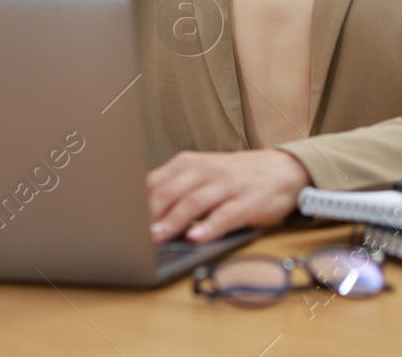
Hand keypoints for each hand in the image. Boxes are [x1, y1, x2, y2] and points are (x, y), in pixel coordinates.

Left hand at [146, 149, 310, 243]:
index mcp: (189, 164)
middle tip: (132, 232)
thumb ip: (173, 188)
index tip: (119, 220)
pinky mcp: (248, 202)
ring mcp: (228, 186)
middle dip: (150, 212)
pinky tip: (197, 237)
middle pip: (172, 190)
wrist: (282, 170)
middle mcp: (206, 170)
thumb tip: (135, 212)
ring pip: (195, 202)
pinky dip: (210, 226)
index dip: (136, 202)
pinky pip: (226, 215)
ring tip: (157, 236)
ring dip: (174, 220)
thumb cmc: (233, 177)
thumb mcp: (201, 175)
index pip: (156, 181)